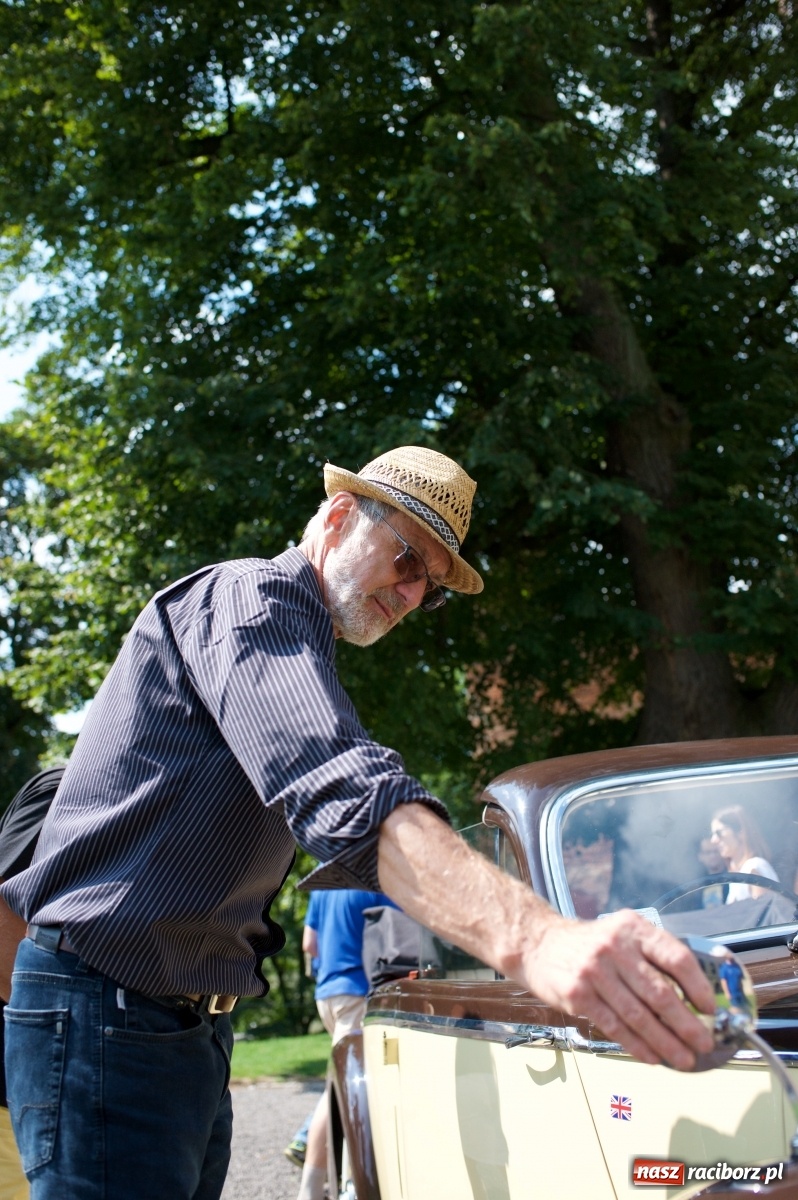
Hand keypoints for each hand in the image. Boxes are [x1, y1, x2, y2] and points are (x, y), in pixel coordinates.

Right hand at [522, 909, 715, 1069]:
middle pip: (661, 994)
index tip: (709, 1009)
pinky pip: (615, 1026)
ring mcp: (594, 972)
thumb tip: (692, 999)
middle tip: (704, 1043)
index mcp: (633, 929)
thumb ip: (652, 957)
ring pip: (640, 1016)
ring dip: (666, 1043)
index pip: (676, 957)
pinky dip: (638, 1046)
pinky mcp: (578, 995)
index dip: (698, 986)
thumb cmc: (589, 943)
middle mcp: (615, 948)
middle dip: (687, 1025)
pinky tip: (653, 1057)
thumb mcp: (622, 933)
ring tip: (684, 1058)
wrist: (538, 943)